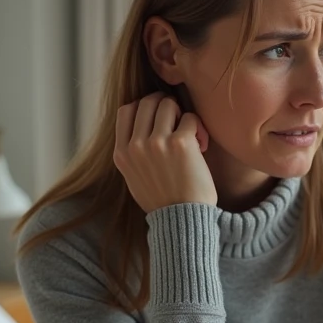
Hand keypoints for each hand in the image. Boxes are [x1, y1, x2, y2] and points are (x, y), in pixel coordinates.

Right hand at [114, 92, 216, 213]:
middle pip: (147, 102)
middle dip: (165, 106)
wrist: (182, 220)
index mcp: (121, 153)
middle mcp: (136, 146)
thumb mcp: (134, 177)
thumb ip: (132, 151)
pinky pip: (190, 118)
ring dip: (181, 115)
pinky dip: (198, 128)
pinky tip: (200, 146)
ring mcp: (157, 143)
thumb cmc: (163, 200)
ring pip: (168, 104)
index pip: (126, 110)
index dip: (144, 107)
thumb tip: (140, 124)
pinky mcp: (180, 143)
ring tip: (189, 134)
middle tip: (177, 122)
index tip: (158, 118)